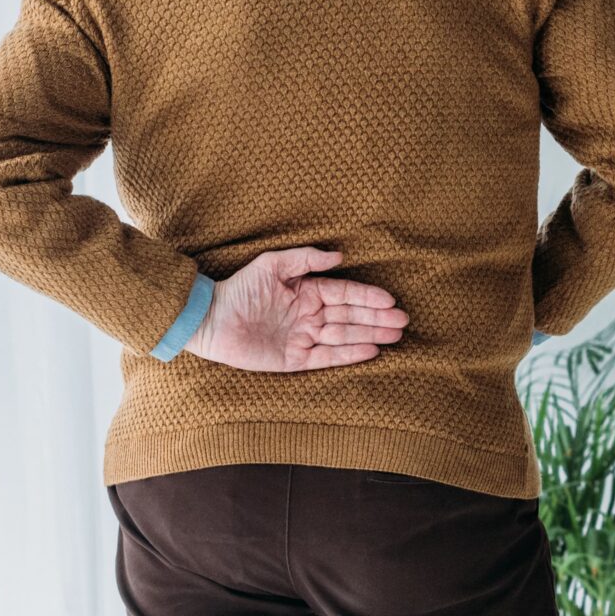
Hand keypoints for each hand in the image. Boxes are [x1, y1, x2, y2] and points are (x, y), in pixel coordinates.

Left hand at [186, 248, 407, 372]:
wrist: (211, 320)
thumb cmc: (239, 288)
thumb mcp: (272, 265)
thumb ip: (305, 259)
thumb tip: (339, 255)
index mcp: (306, 292)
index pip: (345, 294)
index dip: (368, 297)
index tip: (391, 300)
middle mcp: (309, 315)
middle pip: (350, 317)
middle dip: (377, 318)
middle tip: (403, 321)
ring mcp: (304, 338)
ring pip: (344, 336)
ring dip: (370, 335)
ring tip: (395, 336)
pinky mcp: (295, 360)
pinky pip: (327, 357)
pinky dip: (349, 354)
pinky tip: (371, 351)